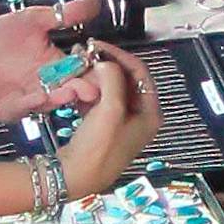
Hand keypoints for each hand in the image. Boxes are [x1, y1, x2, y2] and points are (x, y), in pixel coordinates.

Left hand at [0, 0, 114, 120]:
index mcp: (56, 63)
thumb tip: (96, 2)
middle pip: (70, 90)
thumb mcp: (34, 18)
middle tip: (93, 88)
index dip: (94, 71)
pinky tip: (39, 97)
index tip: (107, 69)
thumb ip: (65, 14)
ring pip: (49, 102)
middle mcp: (47, 84)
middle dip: (82, 90)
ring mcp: (29, 98)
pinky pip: (23, 108)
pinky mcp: (9, 108)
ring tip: (70, 92)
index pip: (82, 70)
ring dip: (59, 98)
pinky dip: (31, 103)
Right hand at [57, 46, 162, 198]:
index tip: (98, 46)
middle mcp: (138, 117)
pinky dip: (86, 93)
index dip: (119, 55)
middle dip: (102, 70)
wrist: (73, 177)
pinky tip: (74, 92)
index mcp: (150, 113)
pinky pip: (97, 100)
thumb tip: (106, 63)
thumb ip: (113, 78)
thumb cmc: (98, 148)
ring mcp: (120, 122)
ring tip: (76, 78)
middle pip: (123, 79)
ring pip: (108, 89)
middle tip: (83, 63)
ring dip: (91, 81)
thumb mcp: (110, 109)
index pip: (140, 72)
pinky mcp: (103, 126)